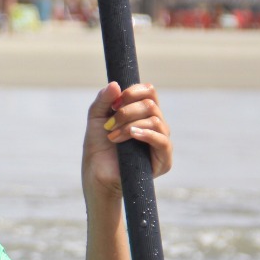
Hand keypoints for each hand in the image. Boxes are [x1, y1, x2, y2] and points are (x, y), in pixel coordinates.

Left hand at [82, 82, 172, 202]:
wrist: (96, 175)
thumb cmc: (97, 148)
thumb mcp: (97, 119)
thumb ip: (103, 100)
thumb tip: (115, 84)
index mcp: (143, 114)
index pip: (149, 92)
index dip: (132, 92)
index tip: (114, 104)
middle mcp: (155, 125)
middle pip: (151, 104)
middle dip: (126, 111)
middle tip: (109, 125)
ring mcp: (161, 142)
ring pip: (155, 120)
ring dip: (130, 125)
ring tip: (113, 137)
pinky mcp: (163, 160)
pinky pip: (162, 140)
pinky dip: (147, 135)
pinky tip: (132, 136)